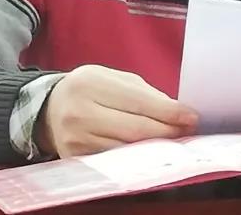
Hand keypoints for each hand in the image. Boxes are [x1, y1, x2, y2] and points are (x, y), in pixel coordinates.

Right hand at [35, 65, 197, 157]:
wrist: (49, 109)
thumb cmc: (89, 90)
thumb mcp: (112, 78)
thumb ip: (144, 93)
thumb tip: (177, 112)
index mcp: (91, 83)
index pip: (139, 101)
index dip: (169, 111)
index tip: (191, 117)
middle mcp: (80, 112)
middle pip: (136, 129)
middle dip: (167, 131)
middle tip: (187, 131)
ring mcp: (76, 139)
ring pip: (127, 148)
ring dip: (155, 146)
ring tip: (173, 141)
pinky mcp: (75, 158)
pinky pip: (115, 161)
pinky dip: (136, 157)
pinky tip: (150, 151)